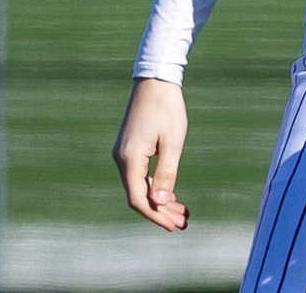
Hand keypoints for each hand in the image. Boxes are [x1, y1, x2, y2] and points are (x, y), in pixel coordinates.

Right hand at [114, 77, 189, 230]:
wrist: (155, 80)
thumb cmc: (166, 108)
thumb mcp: (173, 142)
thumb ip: (166, 174)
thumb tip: (160, 202)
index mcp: (130, 159)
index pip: (138, 198)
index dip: (155, 215)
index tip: (172, 226)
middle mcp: (122, 159)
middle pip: (138, 195)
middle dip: (160, 211)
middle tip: (183, 223)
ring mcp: (124, 153)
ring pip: (139, 186)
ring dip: (159, 200)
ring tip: (181, 212)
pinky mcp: (130, 148)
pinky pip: (140, 175)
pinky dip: (154, 186)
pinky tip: (170, 194)